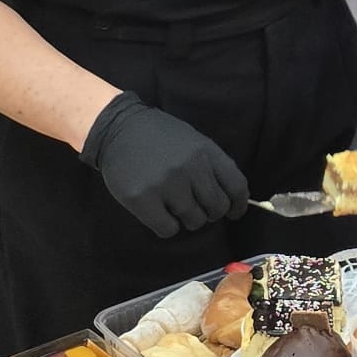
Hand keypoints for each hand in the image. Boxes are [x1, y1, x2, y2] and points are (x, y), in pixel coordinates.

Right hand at [81, 92, 250, 237]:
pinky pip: (168, 229)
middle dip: (209, 213)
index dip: (238, 204)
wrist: (117, 127)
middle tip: (196, 208)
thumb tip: (232, 198)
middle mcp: (190, 167)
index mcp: (206, 151)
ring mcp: (167, 184)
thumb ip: (212, 166)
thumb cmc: (159, 136)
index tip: (233, 212)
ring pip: (194, 221)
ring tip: (173, 205)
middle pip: (217, 208)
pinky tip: (158, 212)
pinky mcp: (143, 199)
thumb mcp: (193, 141)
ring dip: (186, 219)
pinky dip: (166, 226)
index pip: (237, 186)